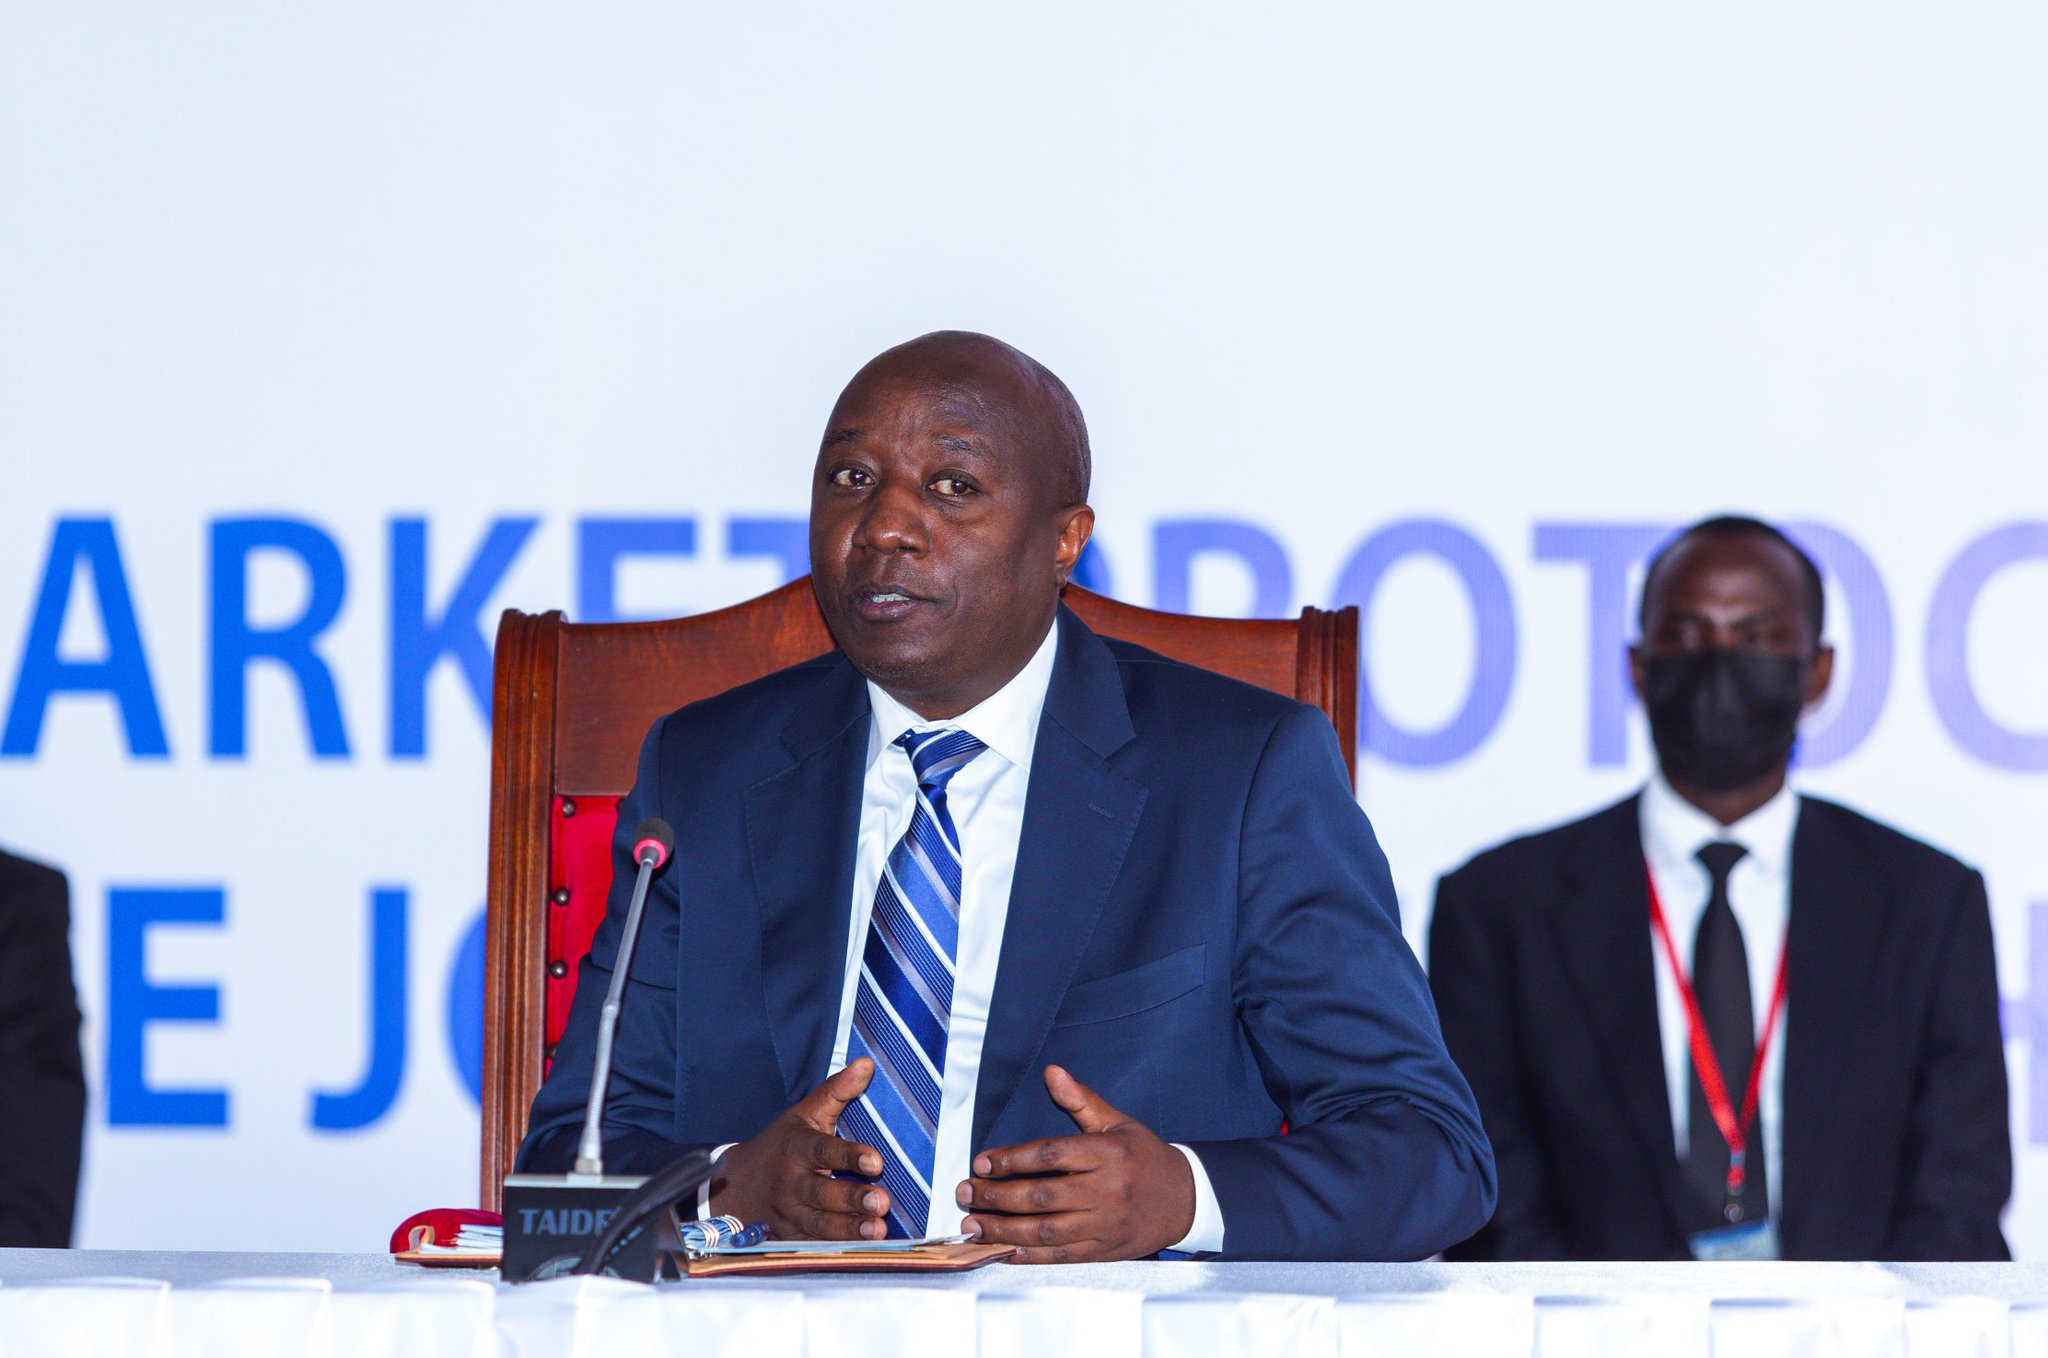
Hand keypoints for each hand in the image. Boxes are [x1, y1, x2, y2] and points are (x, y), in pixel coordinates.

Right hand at [707, 1057, 892, 1239]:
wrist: (734, 1184)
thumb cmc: (781, 1144)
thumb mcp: (803, 1113)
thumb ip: (836, 1091)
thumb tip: (867, 1064)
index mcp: (797, 1148)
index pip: (824, 1150)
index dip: (849, 1156)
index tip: (876, 1161)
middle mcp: (791, 1183)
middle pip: (820, 1193)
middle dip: (851, 1199)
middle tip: (881, 1202)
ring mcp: (788, 1214)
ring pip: (818, 1224)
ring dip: (848, 1230)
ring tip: (877, 1230)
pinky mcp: (790, 1237)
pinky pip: (812, 1246)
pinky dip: (834, 1250)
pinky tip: (861, 1250)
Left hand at [956, 1064, 1195, 1262]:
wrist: (1185, 1199)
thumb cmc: (1144, 1156)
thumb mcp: (1118, 1122)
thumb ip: (1081, 1100)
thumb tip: (1051, 1071)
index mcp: (1108, 1154)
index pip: (1051, 1155)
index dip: (1011, 1159)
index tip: (981, 1163)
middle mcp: (1107, 1191)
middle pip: (1042, 1195)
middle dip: (997, 1196)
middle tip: (964, 1192)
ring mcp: (1105, 1225)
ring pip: (1046, 1231)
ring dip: (1003, 1229)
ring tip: (971, 1223)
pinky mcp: (1104, 1251)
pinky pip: (1060, 1256)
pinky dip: (1027, 1256)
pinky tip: (1000, 1249)